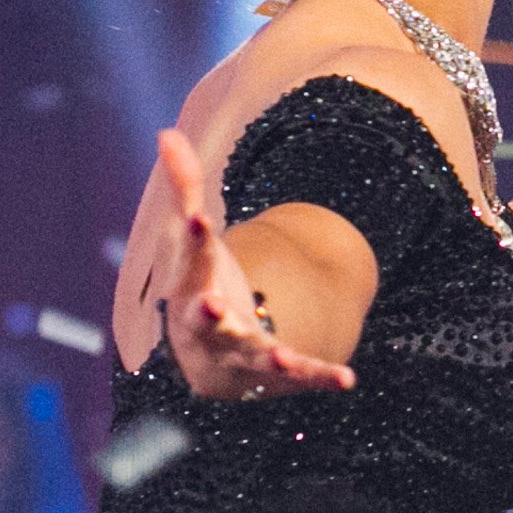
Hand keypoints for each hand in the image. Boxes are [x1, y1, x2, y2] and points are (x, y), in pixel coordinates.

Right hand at [157, 128, 355, 403]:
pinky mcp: (273, 374)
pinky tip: (347, 379)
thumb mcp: (191, 240)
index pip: (190, 258)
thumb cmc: (199, 287)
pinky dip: (320, 378)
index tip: (198, 217)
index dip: (193, 238)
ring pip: (250, 357)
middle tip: (215, 305)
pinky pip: (298, 378)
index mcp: (189, 287)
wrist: (208, 360)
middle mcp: (209, 326)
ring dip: (269, 358)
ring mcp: (240, 353)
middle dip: (209, 314)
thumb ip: (186, 188)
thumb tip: (166, 132)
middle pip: (204, 320)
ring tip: (284, 359)